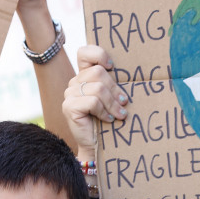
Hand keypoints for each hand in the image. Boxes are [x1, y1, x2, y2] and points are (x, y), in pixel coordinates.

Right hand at [63, 45, 127, 159]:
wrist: (96, 146)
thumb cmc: (108, 120)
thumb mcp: (112, 98)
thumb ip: (113, 84)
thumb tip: (131, 76)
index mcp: (84, 76)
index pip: (84, 52)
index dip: (98, 54)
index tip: (112, 66)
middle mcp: (74, 83)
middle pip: (98, 72)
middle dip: (115, 89)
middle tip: (124, 103)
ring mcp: (69, 95)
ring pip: (97, 88)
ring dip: (112, 103)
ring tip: (119, 115)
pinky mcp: (69, 107)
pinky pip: (92, 101)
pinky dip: (104, 111)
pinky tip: (108, 119)